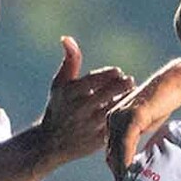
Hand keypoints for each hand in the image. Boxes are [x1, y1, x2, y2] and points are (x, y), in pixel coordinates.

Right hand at [36, 36, 134, 164]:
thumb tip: (67, 38)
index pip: (96, 79)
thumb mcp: (59, 84)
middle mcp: (78, 109)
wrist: (49, 143)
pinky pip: (115, 126)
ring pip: (114, 109)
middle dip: (122, 85)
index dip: (111, 74)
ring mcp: (88, 126)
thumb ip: (69, 61)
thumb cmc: (57, 107)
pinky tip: (127, 111)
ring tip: (130, 93)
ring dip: (125, 100)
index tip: (118, 72)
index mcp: (70, 93)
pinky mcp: (96, 141)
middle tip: (129, 81)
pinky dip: (123, 117)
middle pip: (108, 93)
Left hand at [105, 59, 180, 180]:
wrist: (174, 82)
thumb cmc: (162, 104)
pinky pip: (126, 144)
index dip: (116, 170)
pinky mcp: (132, 116)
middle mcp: (112, 118)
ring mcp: (120, 116)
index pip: (111, 150)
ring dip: (121, 171)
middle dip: (117, 174)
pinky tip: (131, 173)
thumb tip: (136, 161)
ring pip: (116, 150)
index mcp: (112, 120)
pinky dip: (127, 160)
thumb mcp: (145, 125)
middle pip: (110, 153)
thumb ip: (136, 140)